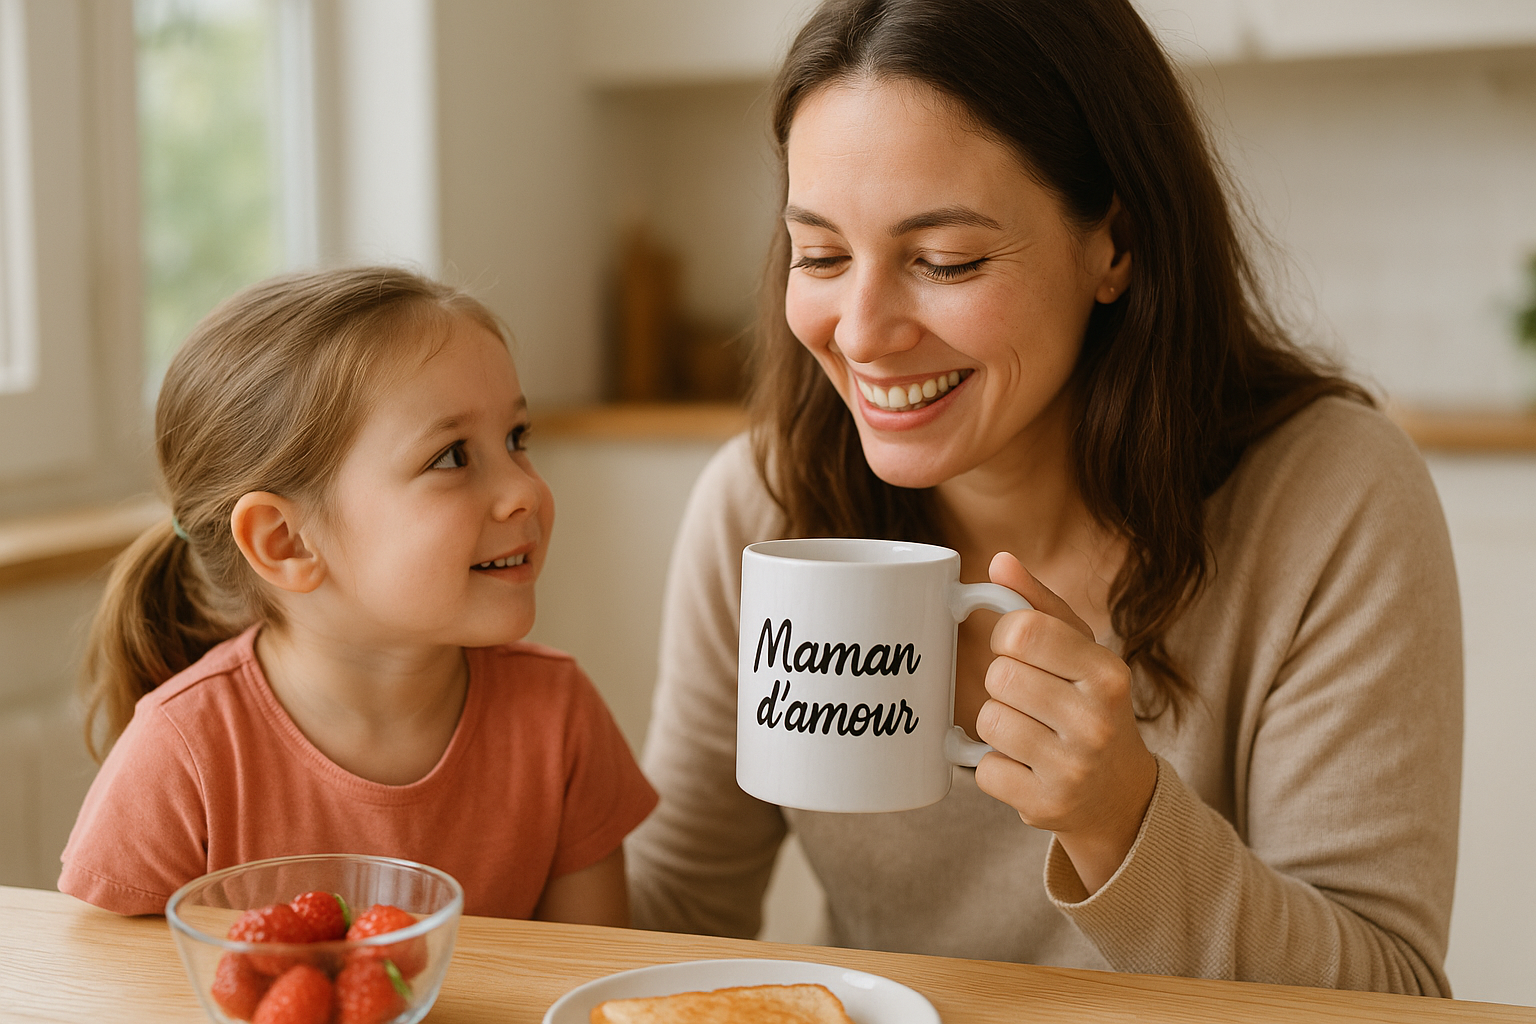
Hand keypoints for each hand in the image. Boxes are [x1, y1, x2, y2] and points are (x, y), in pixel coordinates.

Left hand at [973, 551, 1157, 894]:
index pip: (1023, 631)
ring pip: (988, 721)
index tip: (1020, 649)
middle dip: (1003, 683)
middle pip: (1000, 676)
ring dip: (996, 725)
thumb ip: (1038, 602)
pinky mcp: (1046, 806)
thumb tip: (1000, 562)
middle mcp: (1096, 722)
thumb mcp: (1080, 649)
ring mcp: (1073, 769)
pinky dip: (994, 765)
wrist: (1119, 794)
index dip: (1007, 636)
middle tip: (1030, 699)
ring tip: (1028, 732)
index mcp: (1108, 674)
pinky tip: (1025, 766)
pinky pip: (984, 769)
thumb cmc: (1089, 704)